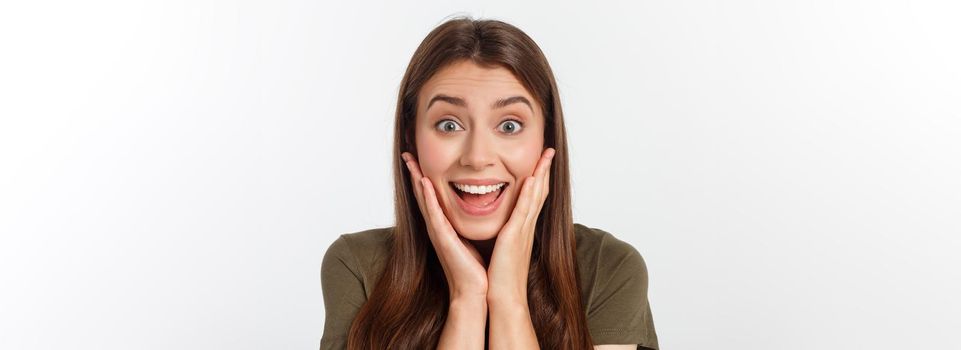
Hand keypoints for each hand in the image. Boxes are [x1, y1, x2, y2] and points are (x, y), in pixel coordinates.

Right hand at [402, 152, 488, 300]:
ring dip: (416, 178)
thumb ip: (465, 226)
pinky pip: (433, 213)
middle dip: (414, 172)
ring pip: (423, 200)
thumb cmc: (474, 268)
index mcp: (443, 226)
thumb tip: (477, 212)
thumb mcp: (469, 240)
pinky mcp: (442, 238)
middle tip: (407, 152)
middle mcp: (436, 227)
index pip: (431, 196)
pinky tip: (422, 181)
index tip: (419, 159)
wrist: (474, 291)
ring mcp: (437, 232)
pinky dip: (427, 197)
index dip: (423, 177)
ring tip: (410, 160)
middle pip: (422, 194)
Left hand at [486, 147, 554, 305]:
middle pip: (540, 192)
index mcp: (522, 230)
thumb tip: (502, 229)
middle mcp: (526, 227)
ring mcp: (523, 231)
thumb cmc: (500, 278)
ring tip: (545, 155)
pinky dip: (530, 193)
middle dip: (544, 170)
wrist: (503, 299)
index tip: (541, 161)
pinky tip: (532, 178)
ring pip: (535, 196)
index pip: (533, 198)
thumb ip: (505, 237)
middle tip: (549, 150)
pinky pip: (524, 210)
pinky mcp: (514, 237)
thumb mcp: (504, 251)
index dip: (539, 179)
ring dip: (540, 174)